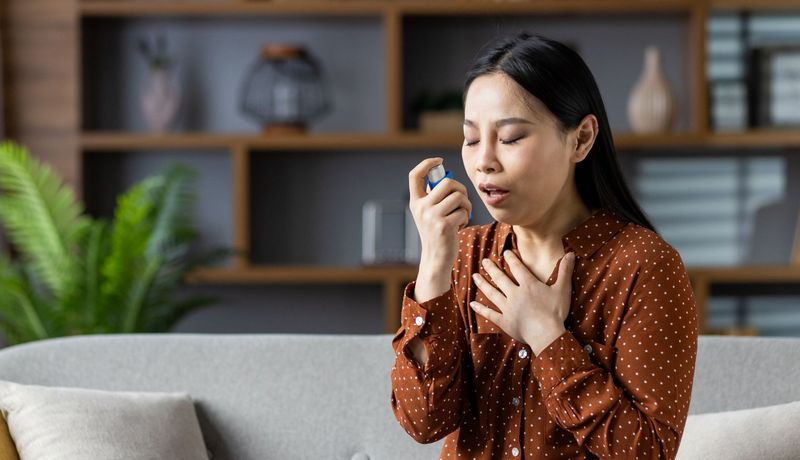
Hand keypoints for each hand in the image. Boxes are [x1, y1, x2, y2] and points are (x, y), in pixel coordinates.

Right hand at [408, 157, 471, 273]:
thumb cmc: (437, 232)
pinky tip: (460, 226)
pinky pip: (463, 211)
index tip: (439, 161)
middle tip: (462, 200)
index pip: (414, 175)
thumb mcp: (429, 213)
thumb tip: (445, 175)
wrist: (436, 258)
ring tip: (462, 214)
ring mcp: (432, 217)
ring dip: (466, 204)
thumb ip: (434, 196)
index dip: (427, 163)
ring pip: (458, 196)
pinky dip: (466, 218)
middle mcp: (421, 208)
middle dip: (460, 189)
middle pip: (446, 182)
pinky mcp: (445, 226)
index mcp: (416, 202)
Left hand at [470, 250, 574, 354]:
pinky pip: (490, 314)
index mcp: (528, 285)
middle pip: (500, 278)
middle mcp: (515, 294)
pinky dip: (481, 309)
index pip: (518, 268)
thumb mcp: (563, 289)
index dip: (511, 259)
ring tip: (474, 276)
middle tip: (484, 261)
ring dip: (482, 284)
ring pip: (492, 293)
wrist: (546, 334)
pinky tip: (472, 304)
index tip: (505, 252)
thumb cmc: (555, 312)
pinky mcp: (504, 322)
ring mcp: (507, 308)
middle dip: (492, 268)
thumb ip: (564, 271)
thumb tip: (571, 254)